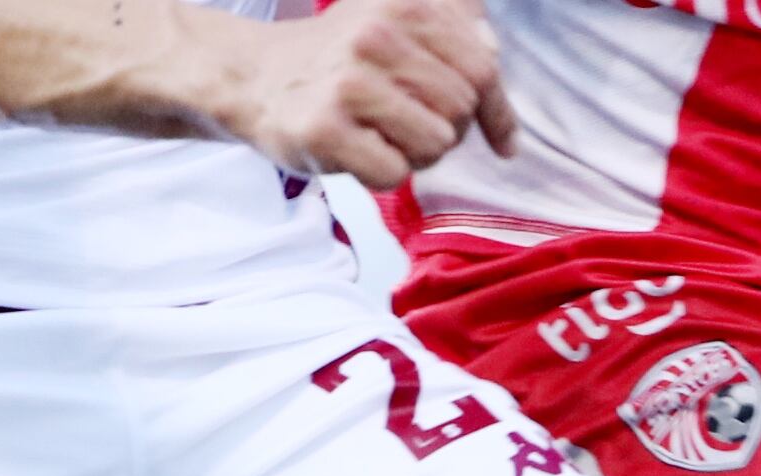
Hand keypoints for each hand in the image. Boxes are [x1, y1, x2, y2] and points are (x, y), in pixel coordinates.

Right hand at [210, 0, 520, 189]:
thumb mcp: (398, 25)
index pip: (483, 68)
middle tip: (411, 127)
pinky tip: (360, 152)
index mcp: (404, 6)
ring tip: (386, 138)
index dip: (497, 112)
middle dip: (447, 131)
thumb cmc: (341, 59)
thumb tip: (496, 67)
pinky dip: (385, 174)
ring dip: (418, 155)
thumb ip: (457, 38)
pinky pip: (395, 174)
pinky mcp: (323, 130)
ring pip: (434, 144)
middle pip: (460, 111)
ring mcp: (348, 84)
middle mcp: (376, 37)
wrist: (257, 77)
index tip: (503, 142)